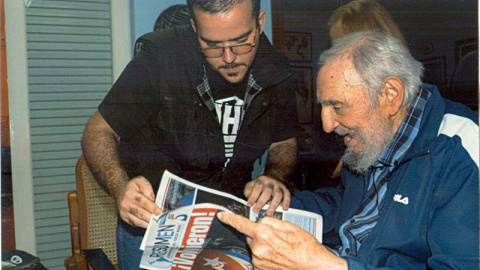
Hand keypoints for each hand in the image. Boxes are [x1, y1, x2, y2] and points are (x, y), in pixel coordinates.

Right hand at [116, 176, 162, 227]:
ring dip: (148, 223)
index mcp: (130, 194)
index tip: (160, 212)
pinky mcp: (124, 218)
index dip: (152, 208)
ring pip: (138, 220)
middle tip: (161, 220)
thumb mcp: (140, 180)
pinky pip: (135, 223)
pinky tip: (150, 224)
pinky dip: (143, 225)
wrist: (119, 191)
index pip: (143, 202)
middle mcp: (125, 204)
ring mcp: (124, 212)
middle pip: (140, 213)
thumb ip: (146, 187)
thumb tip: (151, 198)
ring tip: (157, 223)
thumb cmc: (132, 186)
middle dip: (152, 217)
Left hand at [217, 212, 346, 269]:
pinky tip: (279, 256)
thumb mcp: (290, 226)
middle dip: (259, 233)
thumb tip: (260, 222)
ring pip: (255, 247)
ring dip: (263, 245)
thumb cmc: (305, 246)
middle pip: (251, 235)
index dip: (230, 218)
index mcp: (264, 234)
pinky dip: (266, 255)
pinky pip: (259, 257)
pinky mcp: (261, 269)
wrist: (315, 267)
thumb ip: (270, 221)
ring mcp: (259, 261)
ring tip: (282, 249)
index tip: (221, 215)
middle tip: (277, 237)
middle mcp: (258, 249)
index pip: (242, 224)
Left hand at [244, 175, 290, 214]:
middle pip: (267, 191)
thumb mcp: (251, 185)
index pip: (257, 188)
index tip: (249, 205)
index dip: (253, 197)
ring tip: (269, 213)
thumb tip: (250, 202)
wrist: (272, 176)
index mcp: (261, 180)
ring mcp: (279, 185)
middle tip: (256, 210)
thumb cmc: (259, 185)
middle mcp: (270, 182)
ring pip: (278, 194)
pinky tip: (284, 209)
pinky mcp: (285, 189)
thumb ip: (249, 192)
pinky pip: (287, 195)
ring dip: (274, 204)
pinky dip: (286, 202)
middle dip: (261, 202)